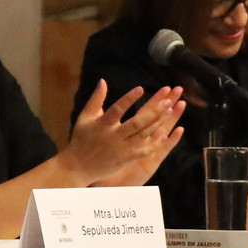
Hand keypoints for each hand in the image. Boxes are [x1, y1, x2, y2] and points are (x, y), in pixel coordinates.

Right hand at [64, 80, 185, 185]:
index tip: (141, 88)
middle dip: (154, 111)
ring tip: (170, 110)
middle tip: (167, 100)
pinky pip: (144, 151)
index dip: (129, 99)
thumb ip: (95, 99)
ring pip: (144, 134)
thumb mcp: (84, 117)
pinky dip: (155, 143)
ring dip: (158, 122)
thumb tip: (103, 80)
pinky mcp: (126, 159)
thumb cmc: (81, 139)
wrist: (78, 167)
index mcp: (101, 125)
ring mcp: (121, 149)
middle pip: (137, 123)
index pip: (117, 109)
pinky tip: (166, 134)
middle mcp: (113, 137)